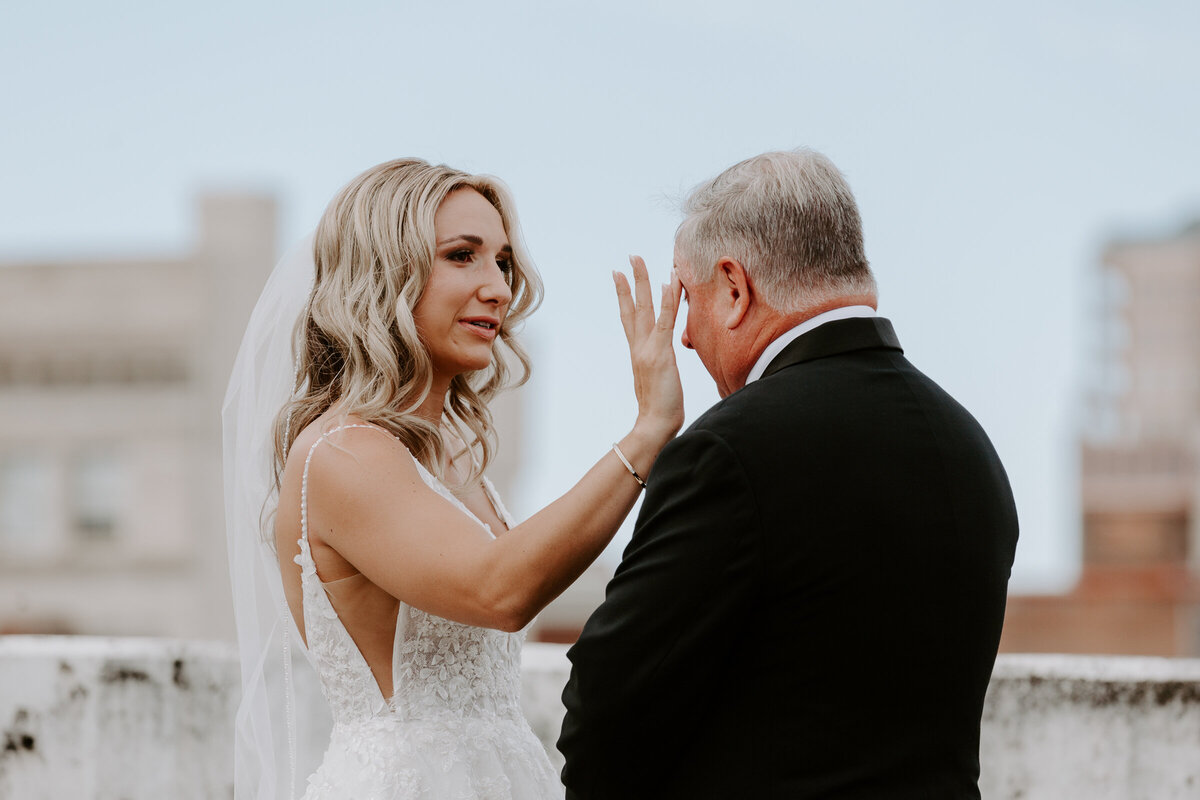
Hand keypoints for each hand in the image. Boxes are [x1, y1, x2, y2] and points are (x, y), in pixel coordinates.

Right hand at [614, 255, 683, 442]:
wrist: (654, 426)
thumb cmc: (659, 411)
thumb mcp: (659, 384)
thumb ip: (658, 371)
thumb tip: (660, 371)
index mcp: (638, 353)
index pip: (630, 318)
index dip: (625, 296)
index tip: (620, 276)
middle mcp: (639, 347)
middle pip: (632, 307)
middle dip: (631, 281)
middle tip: (629, 258)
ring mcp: (648, 348)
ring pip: (645, 308)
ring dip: (643, 281)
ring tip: (639, 259)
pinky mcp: (661, 353)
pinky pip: (666, 320)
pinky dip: (668, 300)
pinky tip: (668, 281)